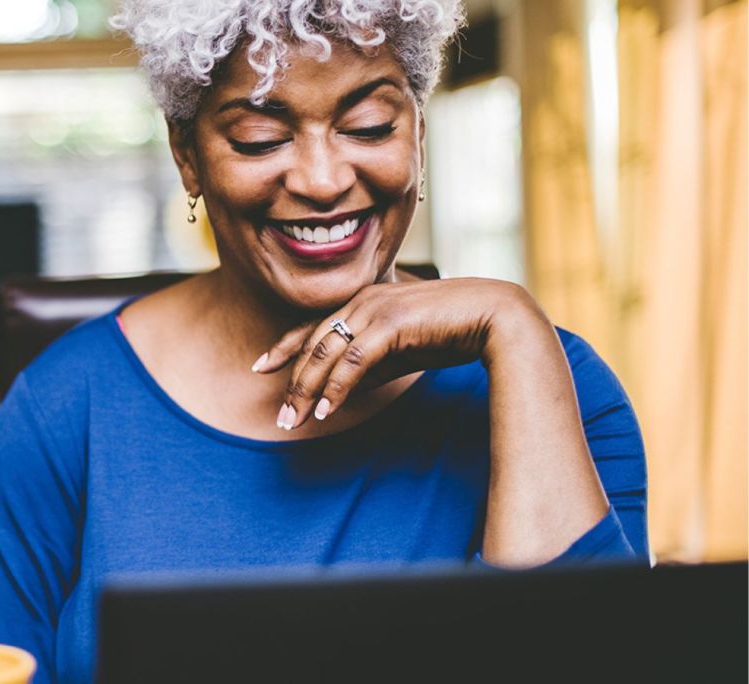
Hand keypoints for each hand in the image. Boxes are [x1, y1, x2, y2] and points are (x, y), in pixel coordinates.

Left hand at [253, 277, 538, 429]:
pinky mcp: (390, 323)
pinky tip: (327, 410)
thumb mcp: (401, 352)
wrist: (492, 315)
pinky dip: (337, 386)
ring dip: (307, 390)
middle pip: (312, 344)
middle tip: (281, 418)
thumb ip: (372, 367)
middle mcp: (362, 302)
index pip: (312, 326)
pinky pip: (353, 360)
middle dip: (292, 383)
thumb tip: (342, 390)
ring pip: (326, 352)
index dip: (283, 347)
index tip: (262, 367)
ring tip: (296, 421)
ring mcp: (374, 309)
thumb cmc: (450, 331)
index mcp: (363, 303)